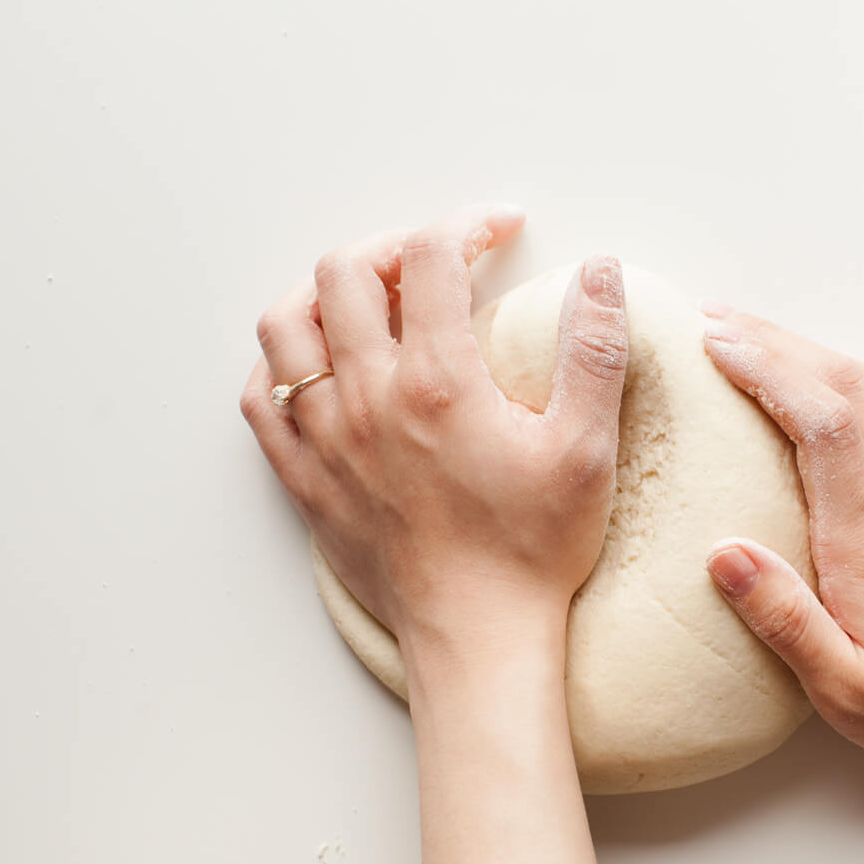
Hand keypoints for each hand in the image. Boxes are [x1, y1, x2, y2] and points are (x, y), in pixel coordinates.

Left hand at [240, 205, 629, 683]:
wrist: (478, 639)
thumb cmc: (533, 550)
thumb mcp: (587, 448)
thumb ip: (595, 350)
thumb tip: (601, 271)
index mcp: (437, 382)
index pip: (432, 256)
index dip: (468, 224)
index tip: (501, 230)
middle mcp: (367, 398)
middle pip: (343, 273)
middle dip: (392, 247)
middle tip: (437, 262)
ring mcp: (325, 438)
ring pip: (284, 328)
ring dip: (322, 293)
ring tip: (369, 299)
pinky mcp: (306, 479)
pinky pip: (261, 401)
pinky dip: (281, 366)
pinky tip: (320, 366)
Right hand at [698, 303, 863, 777]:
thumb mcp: (845, 690)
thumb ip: (783, 620)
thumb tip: (723, 555)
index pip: (821, 423)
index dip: (768, 370)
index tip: (717, 343)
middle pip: (846, 385)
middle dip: (776, 342)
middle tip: (716, 322)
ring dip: (815, 351)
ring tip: (757, 337)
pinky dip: (858, 376)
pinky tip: (829, 373)